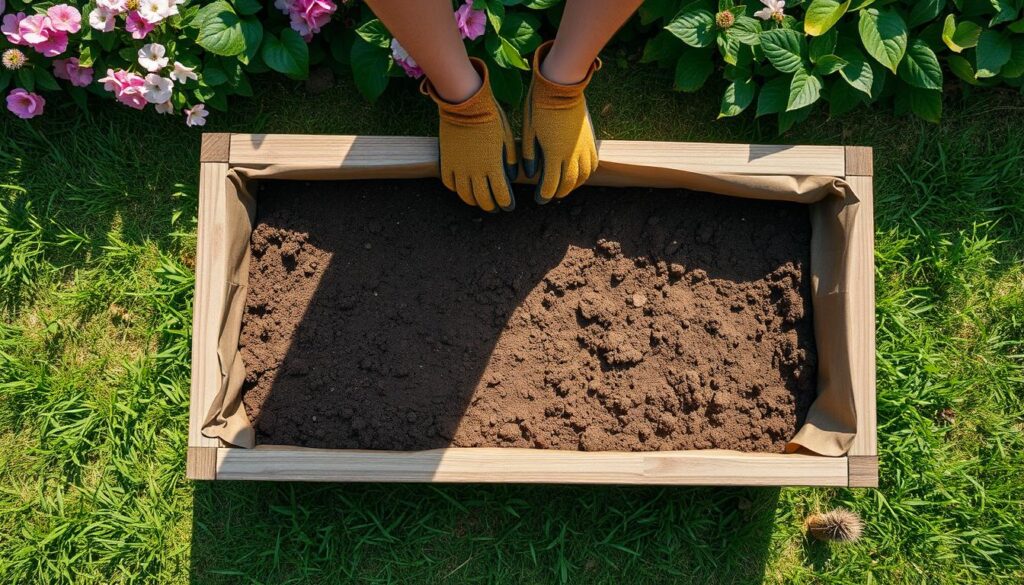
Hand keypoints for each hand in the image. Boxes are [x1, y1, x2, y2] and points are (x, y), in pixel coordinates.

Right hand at [422, 58, 517, 211]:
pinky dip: (457, 190)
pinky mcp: (446, 161)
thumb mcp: (507, 138)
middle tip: (495, 207)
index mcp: (493, 166)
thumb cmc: (491, 118)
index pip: (501, 195)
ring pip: (465, 195)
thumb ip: (510, 161)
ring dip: (474, 202)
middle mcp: (475, 171)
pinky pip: (449, 183)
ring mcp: (458, 168)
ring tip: (479, 201)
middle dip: (491, 206)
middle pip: (483, 200)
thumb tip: (514, 178)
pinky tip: (462, 188)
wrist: (465, 104)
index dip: (506, 204)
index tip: (509, 206)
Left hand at [522, 41, 600, 203]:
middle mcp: (572, 154)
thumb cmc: (539, 108)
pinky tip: (578, 174)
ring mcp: (584, 147)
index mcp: (554, 153)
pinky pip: (592, 164)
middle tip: (550, 195)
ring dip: (573, 185)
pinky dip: (586, 173)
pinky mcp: (591, 140)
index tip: (539, 199)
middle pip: (568, 184)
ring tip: (564, 187)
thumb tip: (531, 175)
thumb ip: (530, 156)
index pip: (551, 185)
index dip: (544, 195)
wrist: (561, 88)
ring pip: (583, 176)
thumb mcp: (529, 132)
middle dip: (559, 193)